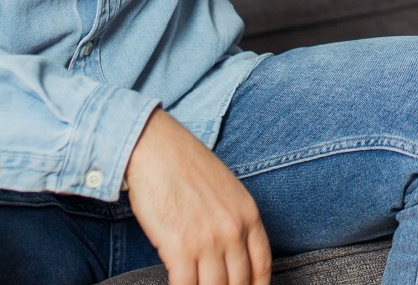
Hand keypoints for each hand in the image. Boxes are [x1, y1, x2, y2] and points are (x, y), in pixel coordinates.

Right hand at [125, 108, 270, 284]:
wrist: (155, 147)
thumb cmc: (185, 165)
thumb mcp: (225, 190)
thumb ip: (233, 220)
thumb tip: (230, 253)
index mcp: (249, 214)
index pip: (262, 266)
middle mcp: (233, 230)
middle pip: (239, 283)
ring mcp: (208, 240)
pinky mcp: (180, 247)